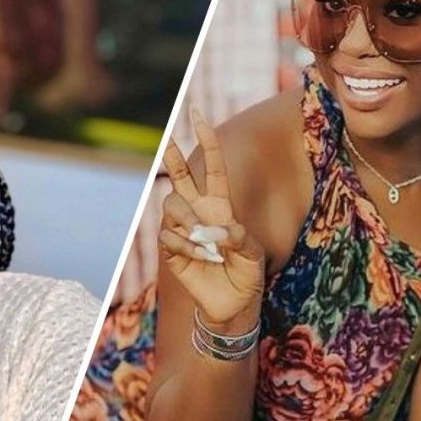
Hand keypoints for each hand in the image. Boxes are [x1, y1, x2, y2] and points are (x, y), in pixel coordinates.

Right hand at [158, 110, 264, 325]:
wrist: (231, 305)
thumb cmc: (246, 276)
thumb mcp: (254, 256)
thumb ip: (241, 239)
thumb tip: (220, 230)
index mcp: (221, 206)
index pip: (213, 167)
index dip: (207, 141)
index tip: (198, 115)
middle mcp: (199, 212)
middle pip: (181, 176)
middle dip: (173, 156)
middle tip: (166, 139)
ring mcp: (183, 229)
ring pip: (172, 205)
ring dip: (189, 220)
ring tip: (207, 242)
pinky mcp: (171, 250)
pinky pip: (170, 236)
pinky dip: (188, 246)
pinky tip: (202, 258)